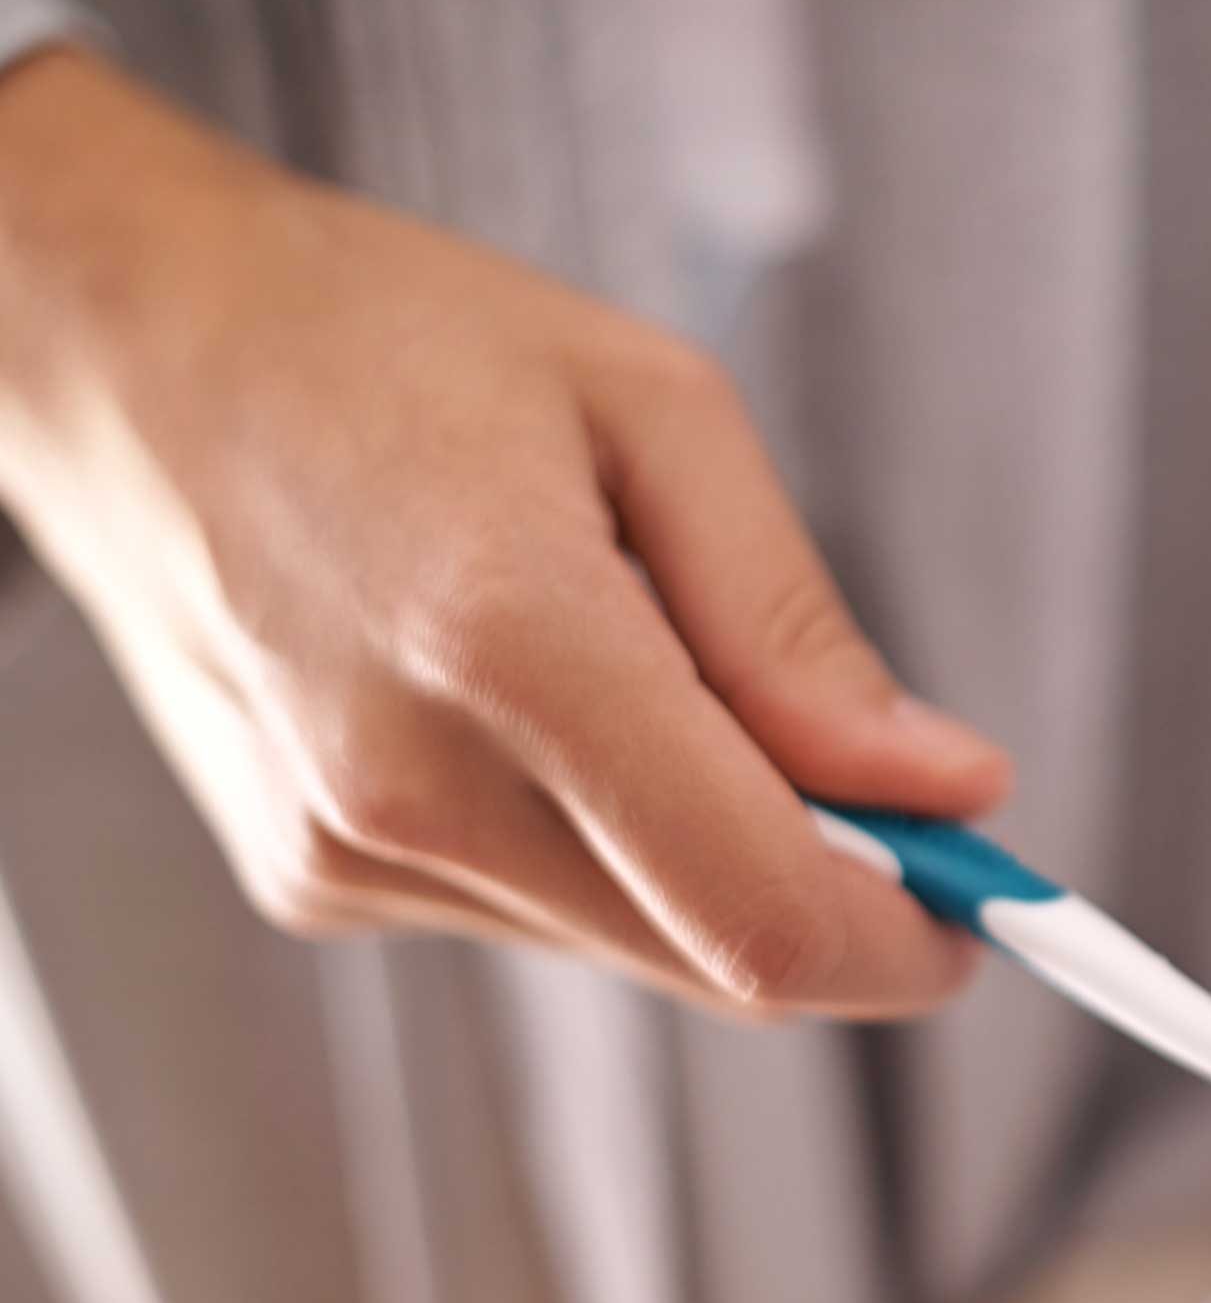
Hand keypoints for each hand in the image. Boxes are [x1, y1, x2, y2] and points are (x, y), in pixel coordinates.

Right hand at [0, 50, 1011, 1017]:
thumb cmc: (393, 344)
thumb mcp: (654, 412)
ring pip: (634, 945)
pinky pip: (536, 912)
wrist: (134, 357)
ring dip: (710, 858)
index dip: (907, 942)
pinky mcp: (314, 879)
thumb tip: (943, 784)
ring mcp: (344, 853)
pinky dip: (603, 845)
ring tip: (653, 671)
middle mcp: (409, 788)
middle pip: (713, 958)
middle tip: (881, 784)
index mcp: (509, 644)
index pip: (760, 909)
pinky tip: (542, 707)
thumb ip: (799, 629)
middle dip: (834, 896)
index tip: (985, 909)